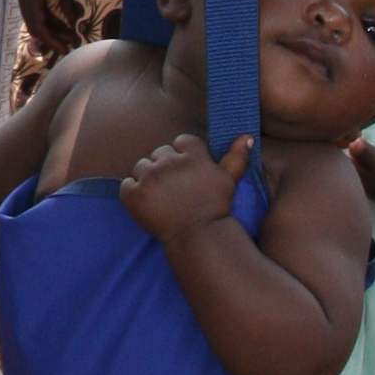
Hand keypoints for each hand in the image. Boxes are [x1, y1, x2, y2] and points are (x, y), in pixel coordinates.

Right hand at [16, 0, 75, 47]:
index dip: (50, 39)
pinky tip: (65, 20)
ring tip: (72, 34)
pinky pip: (38, 5)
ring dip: (52, 26)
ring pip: (36, 15)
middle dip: (51, 36)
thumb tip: (72, 22)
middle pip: (34, 22)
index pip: (37, 24)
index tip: (65, 48)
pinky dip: (50, 15)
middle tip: (71, 45)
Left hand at [119, 131, 250, 247]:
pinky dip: (133, 193)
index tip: (188, 176)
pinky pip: (126, 184)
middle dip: (165, 169)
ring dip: (148, 179)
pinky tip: (148, 205)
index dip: (184, 158)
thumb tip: (247, 135)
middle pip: (159, 153)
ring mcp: (149, 178)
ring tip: (163, 199)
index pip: (181, 142)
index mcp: (192, 155)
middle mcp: (169, 162)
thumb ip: (236, 156)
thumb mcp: (229, 181)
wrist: (198, 239)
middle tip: (176, 191)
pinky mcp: (134, 194)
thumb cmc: (215, 208)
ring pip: (141, 167)